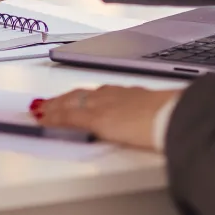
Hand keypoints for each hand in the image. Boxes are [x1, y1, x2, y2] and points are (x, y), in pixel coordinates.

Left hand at [30, 85, 180, 149]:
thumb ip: (152, 114)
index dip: (83, 97)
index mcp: (129, 94)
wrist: (171, 116)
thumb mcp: (162, 112)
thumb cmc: (173, 115)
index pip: (99, 94)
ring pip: (71, 102)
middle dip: (63, 99)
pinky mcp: (94, 119)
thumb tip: (158, 120)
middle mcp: (112, 95)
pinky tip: (43, 120)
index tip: (73, 99)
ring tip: (41, 110)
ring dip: (55, 106)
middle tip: (48, 103)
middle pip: (81, 95)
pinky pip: (68, 116)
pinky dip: (53, 117)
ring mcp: (102, 106)